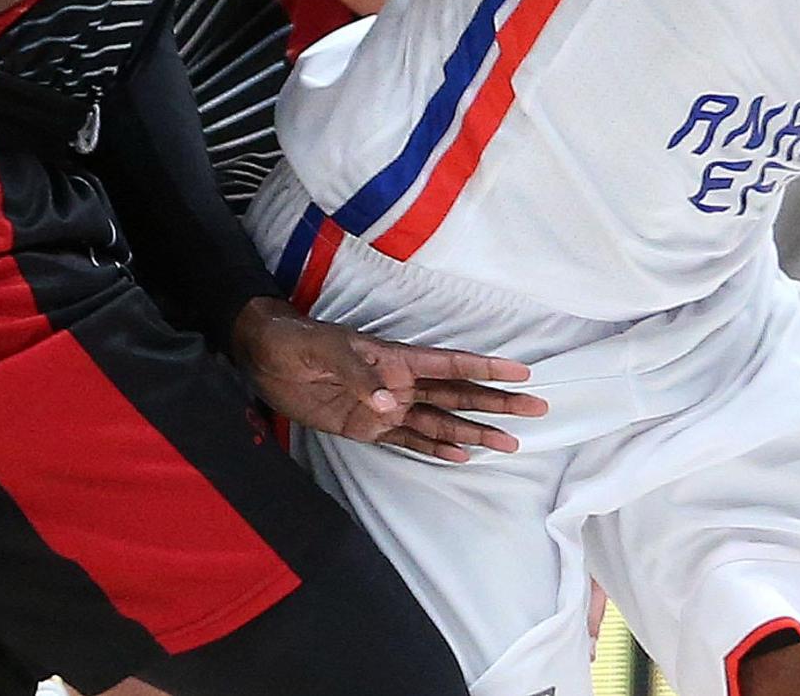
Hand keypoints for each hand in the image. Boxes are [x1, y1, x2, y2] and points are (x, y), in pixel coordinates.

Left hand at [229, 299, 541, 463]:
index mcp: (395, 357)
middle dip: (497, 402)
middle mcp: (399, 383)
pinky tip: (462, 457)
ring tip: (510, 444)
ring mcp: (385, 407)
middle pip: (458, 395)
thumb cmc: (296, 342)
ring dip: (474, 432)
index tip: (523, 373)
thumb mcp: (326, 351)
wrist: (262, 358)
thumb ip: (360, 376)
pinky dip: (436, 450)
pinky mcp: (366, 428)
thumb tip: (392, 403)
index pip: (452, 363)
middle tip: (537, 409)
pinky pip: (409, 440)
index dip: (487, 367)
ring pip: (441, 422)